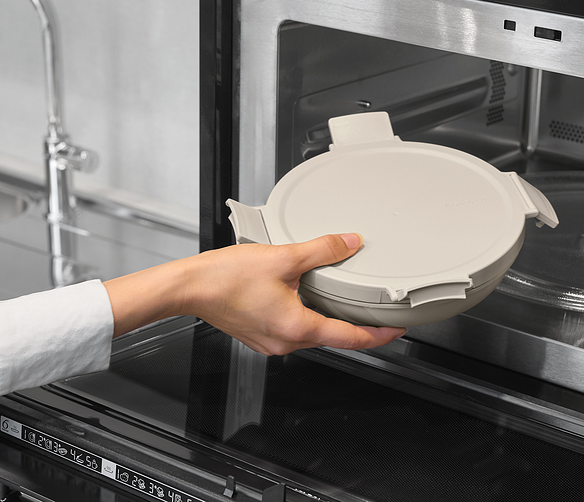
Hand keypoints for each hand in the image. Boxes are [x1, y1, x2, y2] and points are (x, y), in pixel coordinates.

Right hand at [103, 233, 405, 354]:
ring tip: (340, 297)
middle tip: (375, 310)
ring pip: (311, 332)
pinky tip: (303, 295)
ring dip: (327, 317)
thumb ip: (323, 249)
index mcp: (296, 327)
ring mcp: (271, 341)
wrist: (188, 287)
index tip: (395, 330)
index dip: (377, 335)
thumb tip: (350, 242)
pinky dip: (305, 314)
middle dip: (354, 324)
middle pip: (332, 336)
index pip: (349, 338)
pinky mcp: (259, 334)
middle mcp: (286, 341)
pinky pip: (292, 328)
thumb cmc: (225, 278)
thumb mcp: (283, 257)